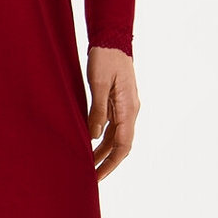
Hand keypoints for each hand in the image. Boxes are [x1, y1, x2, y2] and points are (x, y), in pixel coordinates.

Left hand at [87, 46, 138, 180]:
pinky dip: (102, 138)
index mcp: (129, 108)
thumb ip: (98, 110)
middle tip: (90, 178)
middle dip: (107, 162)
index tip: (97, 177)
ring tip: (87, 164)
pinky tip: (89, 143)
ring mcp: (125, 107)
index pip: (122, 145)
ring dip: (103, 152)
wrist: (112, 39)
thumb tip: (93, 136)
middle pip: (121, 145)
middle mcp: (130, 111)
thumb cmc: (105, 58)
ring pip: (116, 137)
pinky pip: (112, 126)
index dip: (110, 163)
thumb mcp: (99, 83)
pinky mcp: (118, 102)